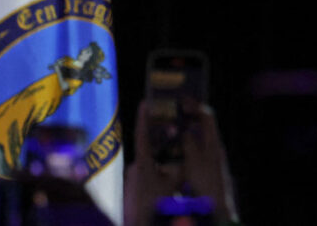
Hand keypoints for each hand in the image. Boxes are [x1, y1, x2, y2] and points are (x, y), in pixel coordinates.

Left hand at [124, 101, 181, 225]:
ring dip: (162, 162)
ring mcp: (132, 179)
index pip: (143, 135)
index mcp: (143, 164)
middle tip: (174, 132)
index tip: (146, 102)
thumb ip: (179, 169)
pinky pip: (147, 175)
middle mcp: (134, 169)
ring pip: (151, 164)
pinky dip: (158, 173)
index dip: (144, 118)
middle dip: (163, 142)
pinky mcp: (132, 188)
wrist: (139, 224)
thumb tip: (185, 159)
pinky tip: (168, 183)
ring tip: (175, 163)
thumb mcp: (174, 185)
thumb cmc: (155, 205)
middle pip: (151, 149)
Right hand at [180, 101, 239, 223]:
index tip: (181, 100)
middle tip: (173, 112)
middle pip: (204, 125)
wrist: (217, 205)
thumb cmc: (206, 183)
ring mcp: (212, 157)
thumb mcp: (194, 161)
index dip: (195, 105)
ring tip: (170, 128)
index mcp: (214, 142)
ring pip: (200, 137)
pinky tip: (175, 151)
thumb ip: (189, 143)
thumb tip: (184, 130)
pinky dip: (187, 146)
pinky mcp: (208, 167)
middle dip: (190, 116)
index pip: (207, 116)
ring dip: (186, 131)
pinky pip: (197, 150)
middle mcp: (215, 147)